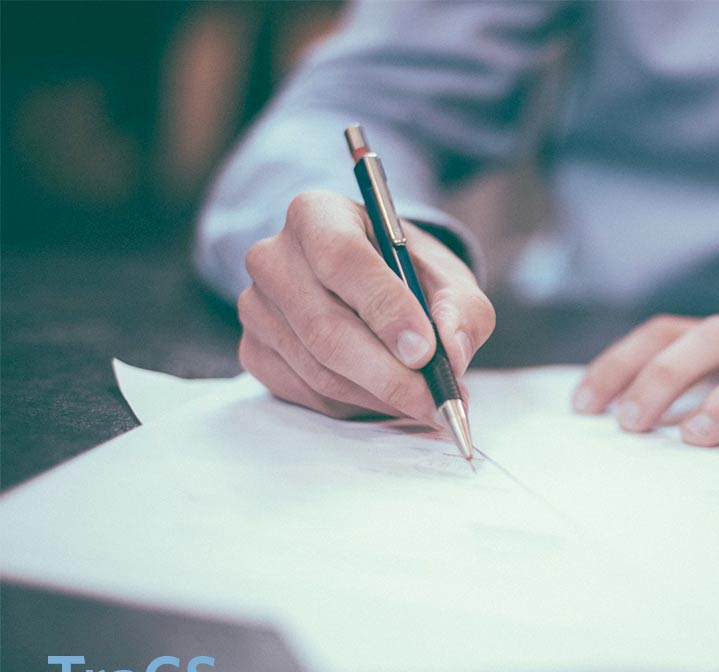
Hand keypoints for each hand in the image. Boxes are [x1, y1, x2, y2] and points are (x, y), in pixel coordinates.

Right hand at [236, 190, 494, 421]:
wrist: (371, 286)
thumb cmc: (409, 275)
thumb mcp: (449, 278)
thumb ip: (461, 310)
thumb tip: (452, 353)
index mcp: (317, 215)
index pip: (342, 259)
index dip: (385, 309)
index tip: (425, 351)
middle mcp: (273, 257)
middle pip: (325, 327)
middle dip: (389, 374)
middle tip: (436, 401)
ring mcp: (256, 307)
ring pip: (319, 369)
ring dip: (379, 396)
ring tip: (425, 403)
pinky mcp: (254, 351)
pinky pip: (307, 393)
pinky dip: (355, 406)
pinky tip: (387, 398)